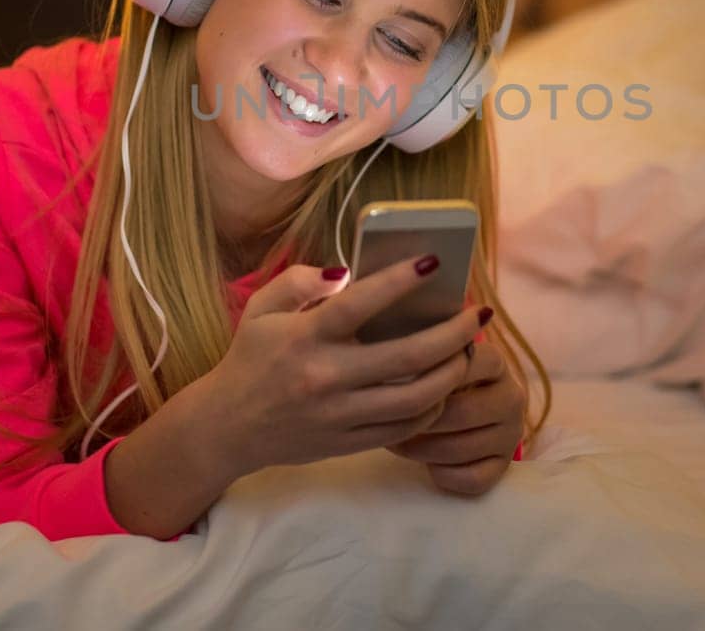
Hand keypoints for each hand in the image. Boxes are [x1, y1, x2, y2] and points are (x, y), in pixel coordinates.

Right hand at [202, 255, 485, 478]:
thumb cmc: (250, 358)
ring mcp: (339, 415)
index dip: (399, 281)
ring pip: (416, 398)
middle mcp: (325, 377)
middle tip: (478, 314)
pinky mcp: (347, 443)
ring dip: (452, 372)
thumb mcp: (261, 309)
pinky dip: (432, 407)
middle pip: (407, 357)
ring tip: (468, 349)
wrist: (227, 427)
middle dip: (452, 334)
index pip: (358, 304)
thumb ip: (299, 281)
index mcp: (304, 338)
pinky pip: (404, 429)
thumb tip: (345, 272)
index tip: (434, 261)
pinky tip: (444, 386)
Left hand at [383, 340, 525, 496]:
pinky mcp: (505, 466)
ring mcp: (512, 434)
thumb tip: (393, 364)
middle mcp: (512, 396)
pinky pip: (472, 479)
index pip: (465, 366)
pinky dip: (444, 475)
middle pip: (461, 414)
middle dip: (418, 422)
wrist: (470, 404)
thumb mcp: (438, 358)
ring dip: (422, 451)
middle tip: (388, 422)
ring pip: (462, 449)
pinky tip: (427, 465)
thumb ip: (424, 357)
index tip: (395, 384)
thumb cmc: (441, 377)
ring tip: (395, 442)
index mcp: (495, 362)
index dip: (426, 378)